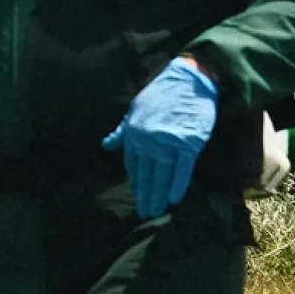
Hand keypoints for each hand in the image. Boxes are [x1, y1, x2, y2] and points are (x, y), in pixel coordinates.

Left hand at [102, 57, 217, 218]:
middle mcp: (149, 140)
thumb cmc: (162, 95)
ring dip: (157, 195)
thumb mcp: (135, 109)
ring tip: (155, 212)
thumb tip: (106, 146)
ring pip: (161, 174)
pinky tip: (173, 199)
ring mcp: (168, 142)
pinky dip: (177, 184)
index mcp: (134, 132)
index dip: (135, 181)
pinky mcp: (189, 143)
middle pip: (145, 173)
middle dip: (144, 194)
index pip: (132, 163)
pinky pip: (182, 168)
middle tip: (144, 213)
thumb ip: (122, 131)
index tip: (136, 196)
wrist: (189, 81)